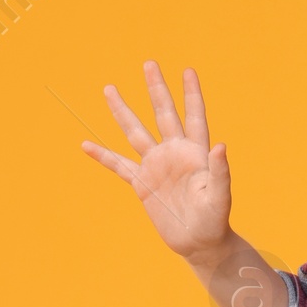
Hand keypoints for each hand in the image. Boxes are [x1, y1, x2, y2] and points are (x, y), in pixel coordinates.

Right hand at [84, 61, 232, 264]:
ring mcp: (156, 166)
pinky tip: (86, 145)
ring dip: (122, 112)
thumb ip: (221, 172)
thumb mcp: (220, 197)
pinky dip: (103, 156)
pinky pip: (119, 166)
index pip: (194, 116)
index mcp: (195, 152)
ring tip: (109, 89)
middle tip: (149, 63)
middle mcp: (174, 153)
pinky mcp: (142, 184)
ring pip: (136, 132)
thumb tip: (221, 145)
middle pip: (163, 114)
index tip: (188, 70)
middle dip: (156, 89)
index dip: (191, 94)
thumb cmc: (215, 220)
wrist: (199, 242)